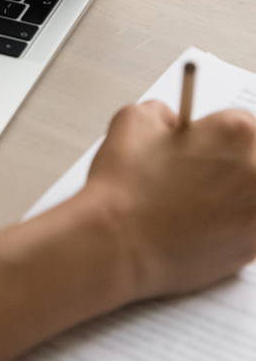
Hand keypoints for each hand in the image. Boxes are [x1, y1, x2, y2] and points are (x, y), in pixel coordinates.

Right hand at [81, 101, 255, 301]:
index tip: (199, 141)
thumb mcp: (133, 120)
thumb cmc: (125, 189)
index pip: (242, 120)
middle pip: (255, 157)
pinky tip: (198, 222)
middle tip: (197, 168)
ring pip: (252, 192)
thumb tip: (173, 124)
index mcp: (236, 134)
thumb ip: (164, 112)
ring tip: (196, 197)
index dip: (213, 131)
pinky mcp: (253, 248)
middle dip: (230, 160)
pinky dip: (230, 222)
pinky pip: (249, 225)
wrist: (118, 244)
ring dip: (233, 191)